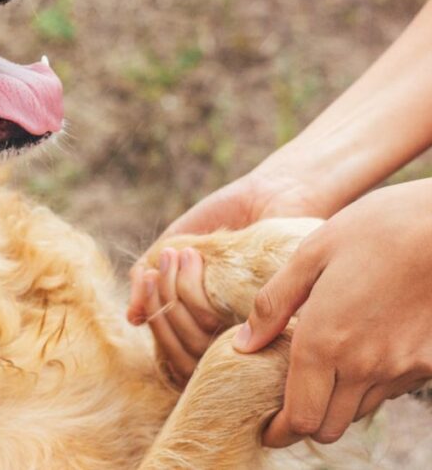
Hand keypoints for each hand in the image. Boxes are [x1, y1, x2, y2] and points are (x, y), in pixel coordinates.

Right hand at [127, 170, 330, 383]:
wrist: (269, 192)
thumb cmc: (225, 219)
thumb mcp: (177, 248)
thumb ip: (154, 283)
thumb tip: (132, 318)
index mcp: (207, 325)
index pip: (169, 343)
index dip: (151, 312)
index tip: (147, 275)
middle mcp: (228, 335)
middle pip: (176, 344)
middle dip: (158, 299)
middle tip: (164, 259)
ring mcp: (246, 330)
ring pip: (191, 337)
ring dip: (174, 291)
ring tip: (180, 253)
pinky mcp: (263, 318)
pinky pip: (209, 322)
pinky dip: (189, 289)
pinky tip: (190, 255)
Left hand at [233, 178, 431, 446]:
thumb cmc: (377, 227)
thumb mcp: (312, 253)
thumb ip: (273, 304)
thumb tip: (244, 344)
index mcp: (325, 340)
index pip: (300, 418)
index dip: (279, 431)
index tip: (267, 428)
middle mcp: (365, 365)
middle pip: (328, 426)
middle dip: (304, 420)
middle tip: (288, 400)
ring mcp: (403, 367)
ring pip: (360, 410)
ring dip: (337, 401)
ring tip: (323, 368)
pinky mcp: (431, 362)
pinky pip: (392, 389)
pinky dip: (371, 382)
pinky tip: (362, 349)